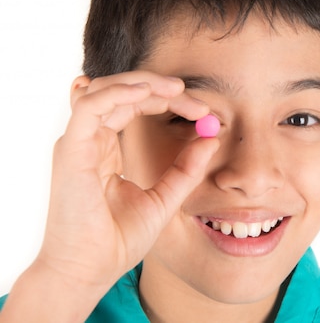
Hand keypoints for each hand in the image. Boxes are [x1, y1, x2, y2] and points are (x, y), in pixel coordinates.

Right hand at [37, 71, 218, 292]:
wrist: (92, 271)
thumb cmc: (118, 239)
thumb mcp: (165, 197)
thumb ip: (186, 168)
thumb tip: (211, 137)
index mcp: (106, 148)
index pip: (135, 107)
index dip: (168, 102)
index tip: (203, 113)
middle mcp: (90, 140)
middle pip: (121, 93)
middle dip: (160, 89)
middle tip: (195, 99)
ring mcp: (79, 143)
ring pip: (105, 90)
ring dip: (142, 84)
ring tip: (177, 90)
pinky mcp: (72, 150)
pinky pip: (90, 106)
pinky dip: (118, 93)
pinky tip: (145, 93)